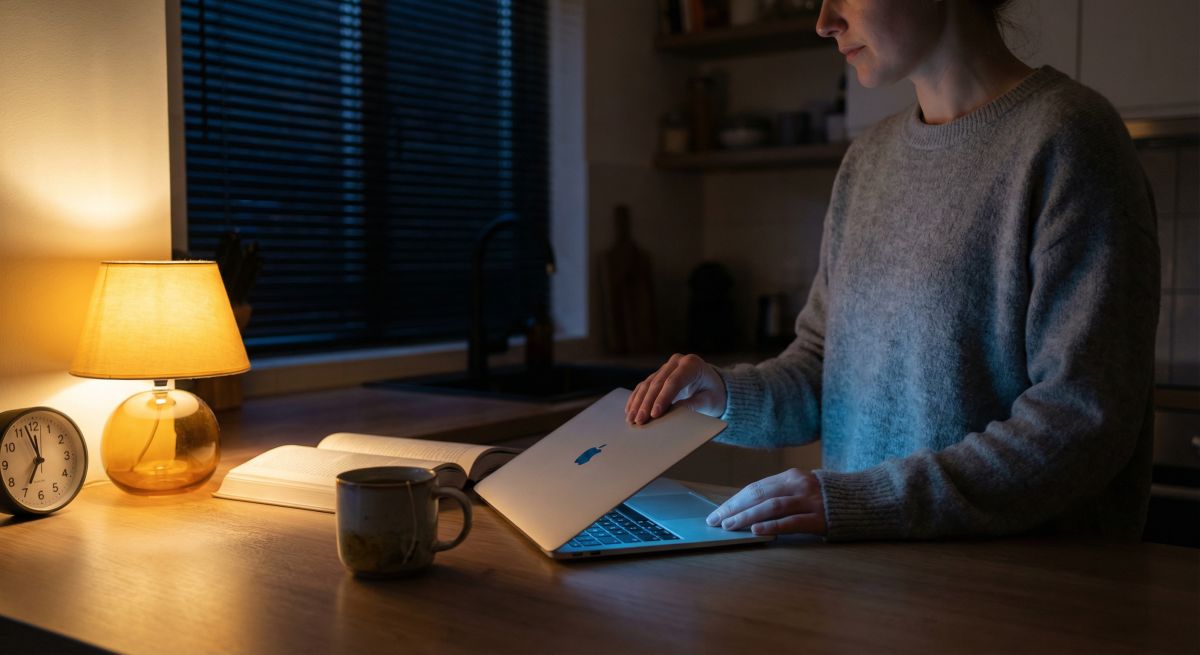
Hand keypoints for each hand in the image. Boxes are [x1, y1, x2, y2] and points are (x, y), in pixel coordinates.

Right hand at [625, 353, 725, 424]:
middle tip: (640, 420)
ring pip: (647, 384)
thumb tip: (673, 412)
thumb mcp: (709, 401)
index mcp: (692, 364)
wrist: (714, 387)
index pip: (673, 381)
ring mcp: (666, 367)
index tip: (654, 414)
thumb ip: (693, 405)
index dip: (662, 398)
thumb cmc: (714, 394)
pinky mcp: (658, 375)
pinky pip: (644, 386)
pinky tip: (630, 410)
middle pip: (657, 383)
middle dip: (647, 403)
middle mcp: (676, 362)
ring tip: (631, 419)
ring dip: (638, 403)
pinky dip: (636, 398)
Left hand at [706, 468, 826, 535]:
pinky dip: (771, 525)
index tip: (718, 512)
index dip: (735, 500)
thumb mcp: (802, 489)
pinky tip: (756, 530)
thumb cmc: (826, 497)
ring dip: (747, 516)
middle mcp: (798, 486)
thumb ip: (779, 494)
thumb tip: (747, 508)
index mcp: (791, 476)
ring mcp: (809, 501)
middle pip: (759, 494)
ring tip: (730, 525)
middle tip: (716, 520)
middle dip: (734, 508)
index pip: (755, 488)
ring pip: (771, 506)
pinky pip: (791, 522)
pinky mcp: (818, 518)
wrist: (863, 500)